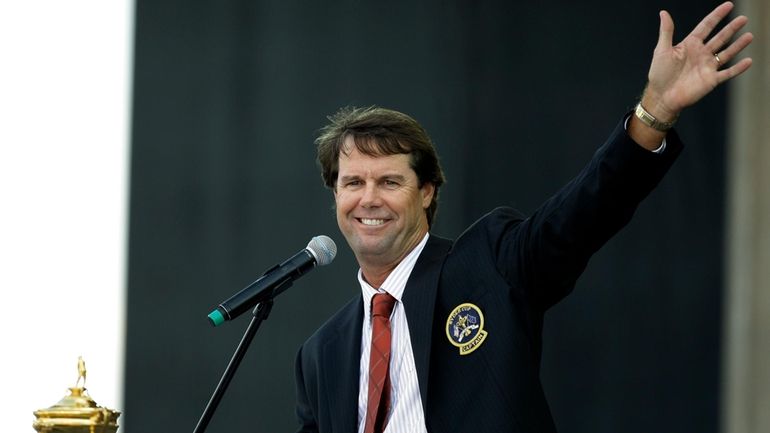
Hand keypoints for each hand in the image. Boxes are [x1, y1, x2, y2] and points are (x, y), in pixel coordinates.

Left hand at [642, 1, 752, 121]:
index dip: (717, 15)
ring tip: (749, 36)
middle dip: (732, 28)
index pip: (706, 26)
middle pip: (720, 38)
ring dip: (738, 45)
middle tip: (743, 19)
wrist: (661, 97)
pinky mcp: (711, 80)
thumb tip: (663, 13)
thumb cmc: (659, 74)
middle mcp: (701, 54)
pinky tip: (748, 61)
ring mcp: (707, 67)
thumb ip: (666, 31)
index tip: (729, 5)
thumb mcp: (662, 50)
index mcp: (690, 45)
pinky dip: (738, 68)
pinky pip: (728, 73)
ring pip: (727, 53)